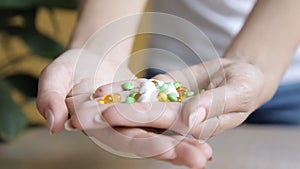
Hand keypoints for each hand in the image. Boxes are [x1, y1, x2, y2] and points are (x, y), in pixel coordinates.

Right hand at [37, 49, 211, 168]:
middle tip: (200, 158)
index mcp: (98, 126)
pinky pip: (168, 116)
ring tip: (207, 153)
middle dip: (173, 150)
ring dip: (185, 142)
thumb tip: (54, 124)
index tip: (165, 149)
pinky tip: (203, 130)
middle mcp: (120, 128)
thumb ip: (50, 98)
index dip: (141, 144)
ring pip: (162, 133)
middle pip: (148, 142)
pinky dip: (185, 122)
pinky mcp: (149, 108)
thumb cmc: (70, 67)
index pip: (121, 138)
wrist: (91, 57)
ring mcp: (136, 120)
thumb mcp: (55, 76)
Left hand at [94, 58, 268, 139]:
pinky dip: (124, 89)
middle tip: (97, 112)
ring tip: (92, 100)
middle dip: (122, 117)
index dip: (143, 123)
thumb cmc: (247, 85)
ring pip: (140, 106)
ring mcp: (169, 105)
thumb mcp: (238, 92)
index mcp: (197, 127)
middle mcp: (179, 120)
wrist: (240, 73)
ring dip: (116, 103)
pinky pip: (143, 90)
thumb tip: (191, 120)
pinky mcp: (165, 90)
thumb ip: (214, 105)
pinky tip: (104, 88)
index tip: (116, 117)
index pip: (168, 128)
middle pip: (148, 121)